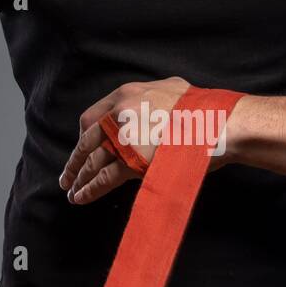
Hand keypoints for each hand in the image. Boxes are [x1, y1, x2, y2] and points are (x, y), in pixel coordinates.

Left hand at [58, 77, 236, 205]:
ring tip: (72, 191)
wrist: (218, 124)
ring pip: (92, 160)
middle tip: (67, 176)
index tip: (84, 148)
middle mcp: (120, 114)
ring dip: (79, 178)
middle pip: (87, 140)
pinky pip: (103, 177)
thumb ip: (152, 96)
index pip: (93, 117)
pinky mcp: (132, 162)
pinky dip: (89, 189)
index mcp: (127, 94)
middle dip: (75, 161)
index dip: (85, 136)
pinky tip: (81, 197)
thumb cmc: (203, 110)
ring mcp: (124, 138)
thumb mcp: (172, 89)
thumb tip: (150, 103)